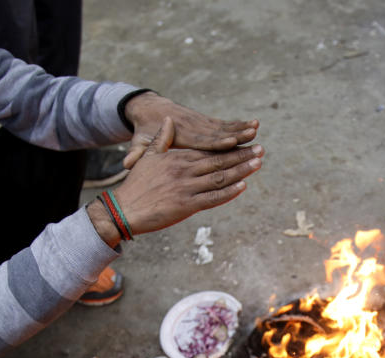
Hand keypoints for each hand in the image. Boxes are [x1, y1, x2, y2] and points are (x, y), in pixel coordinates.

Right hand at [88, 117, 263, 244]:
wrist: (124, 209)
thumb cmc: (136, 185)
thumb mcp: (148, 157)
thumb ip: (162, 139)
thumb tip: (169, 120)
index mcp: (178, 158)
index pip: (209, 151)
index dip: (229, 148)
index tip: (245, 143)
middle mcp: (185, 171)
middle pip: (219, 162)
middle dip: (242, 156)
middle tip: (260, 150)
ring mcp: (187, 188)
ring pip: (220, 178)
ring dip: (241, 171)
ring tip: (257, 163)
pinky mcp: (186, 205)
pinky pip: (212, 198)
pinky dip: (228, 192)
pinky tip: (243, 186)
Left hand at [122, 92, 258, 168]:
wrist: (149, 107)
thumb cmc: (144, 130)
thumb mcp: (139, 141)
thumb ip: (138, 154)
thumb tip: (127, 163)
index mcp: (179, 135)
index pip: (201, 140)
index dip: (216, 142)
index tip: (231, 143)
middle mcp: (193, 126)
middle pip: (218, 134)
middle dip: (236, 137)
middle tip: (254, 137)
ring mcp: (201, 123)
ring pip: (224, 128)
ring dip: (241, 129)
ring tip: (257, 129)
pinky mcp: (206, 121)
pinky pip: (225, 124)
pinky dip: (239, 125)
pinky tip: (254, 126)